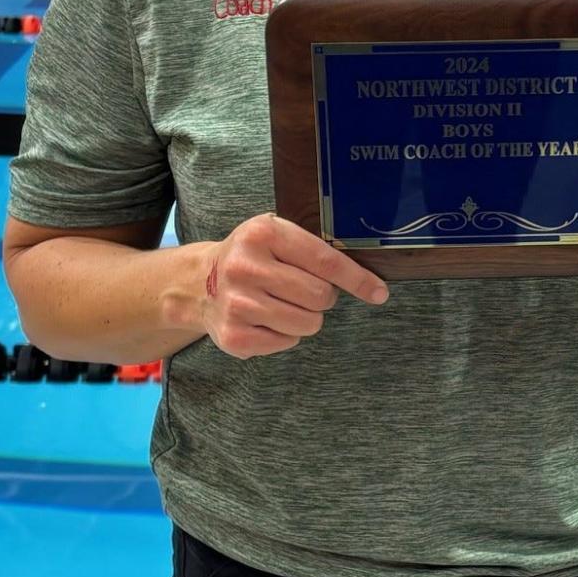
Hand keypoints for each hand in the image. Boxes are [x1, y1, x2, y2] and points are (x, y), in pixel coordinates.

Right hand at [202, 213, 387, 358]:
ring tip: (283, 303)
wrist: (197, 282)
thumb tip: (367, 278)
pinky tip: (266, 318)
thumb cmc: (252, 256)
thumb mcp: (275, 234)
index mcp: (263, 233)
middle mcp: (246, 267)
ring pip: (307, 323)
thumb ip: (313, 248)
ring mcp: (237, 304)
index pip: (324, 260)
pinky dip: (285, 334)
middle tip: (305, 290)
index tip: (379, 292)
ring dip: (306, 318)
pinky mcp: (234, 336)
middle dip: (323, 297)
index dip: (357, 279)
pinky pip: (287, 342)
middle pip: (320, 296)